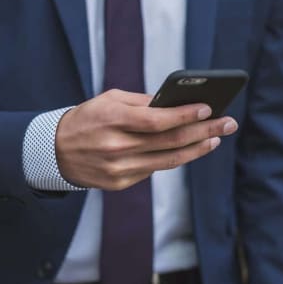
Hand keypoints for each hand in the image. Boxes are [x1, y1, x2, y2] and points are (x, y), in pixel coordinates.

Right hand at [55, 89, 237, 190]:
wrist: (54, 152)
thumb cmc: (86, 119)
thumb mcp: (109, 99)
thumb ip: (142, 102)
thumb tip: (177, 103)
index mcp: (113, 120)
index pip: (158, 120)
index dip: (186, 115)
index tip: (209, 109)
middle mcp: (117, 147)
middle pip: (170, 141)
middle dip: (204, 131)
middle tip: (228, 123)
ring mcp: (119, 169)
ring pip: (169, 160)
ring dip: (197, 148)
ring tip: (216, 138)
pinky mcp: (120, 183)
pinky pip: (154, 169)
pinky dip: (175, 158)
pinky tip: (191, 149)